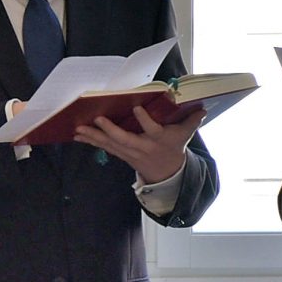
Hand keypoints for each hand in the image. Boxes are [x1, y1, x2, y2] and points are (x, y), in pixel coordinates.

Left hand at [75, 103, 203, 182]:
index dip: (144, 120)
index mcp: (158, 139)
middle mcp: (141, 146)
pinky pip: (104, 147)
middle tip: (97, 119)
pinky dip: (91, 141)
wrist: (166, 173)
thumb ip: (192, 121)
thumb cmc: (174, 147)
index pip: (152, 129)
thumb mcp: (184, 135)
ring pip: (109, 144)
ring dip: (93, 136)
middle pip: (124, 139)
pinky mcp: (120, 154)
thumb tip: (204, 109)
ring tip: (78, 129)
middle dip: (109, 130)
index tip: (136, 109)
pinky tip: (78, 135)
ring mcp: (129, 152)